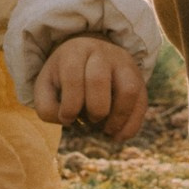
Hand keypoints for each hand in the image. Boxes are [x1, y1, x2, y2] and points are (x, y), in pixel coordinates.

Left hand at [31, 35, 146, 141]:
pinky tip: (118, 136)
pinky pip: (142, 102)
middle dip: (93, 109)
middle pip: (99, 80)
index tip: (67, 118)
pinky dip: (131, 125)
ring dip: (118, 118)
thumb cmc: (64, 77)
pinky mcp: (139, 79)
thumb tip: (70, 122)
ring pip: (128, 90)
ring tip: (107, 131)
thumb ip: (47, 107)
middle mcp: (102, 53)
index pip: (73, 77)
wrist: (89, 56)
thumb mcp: (46, 87)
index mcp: (75, 52)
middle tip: (89, 120)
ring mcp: (124, 65)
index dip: (69, 106)